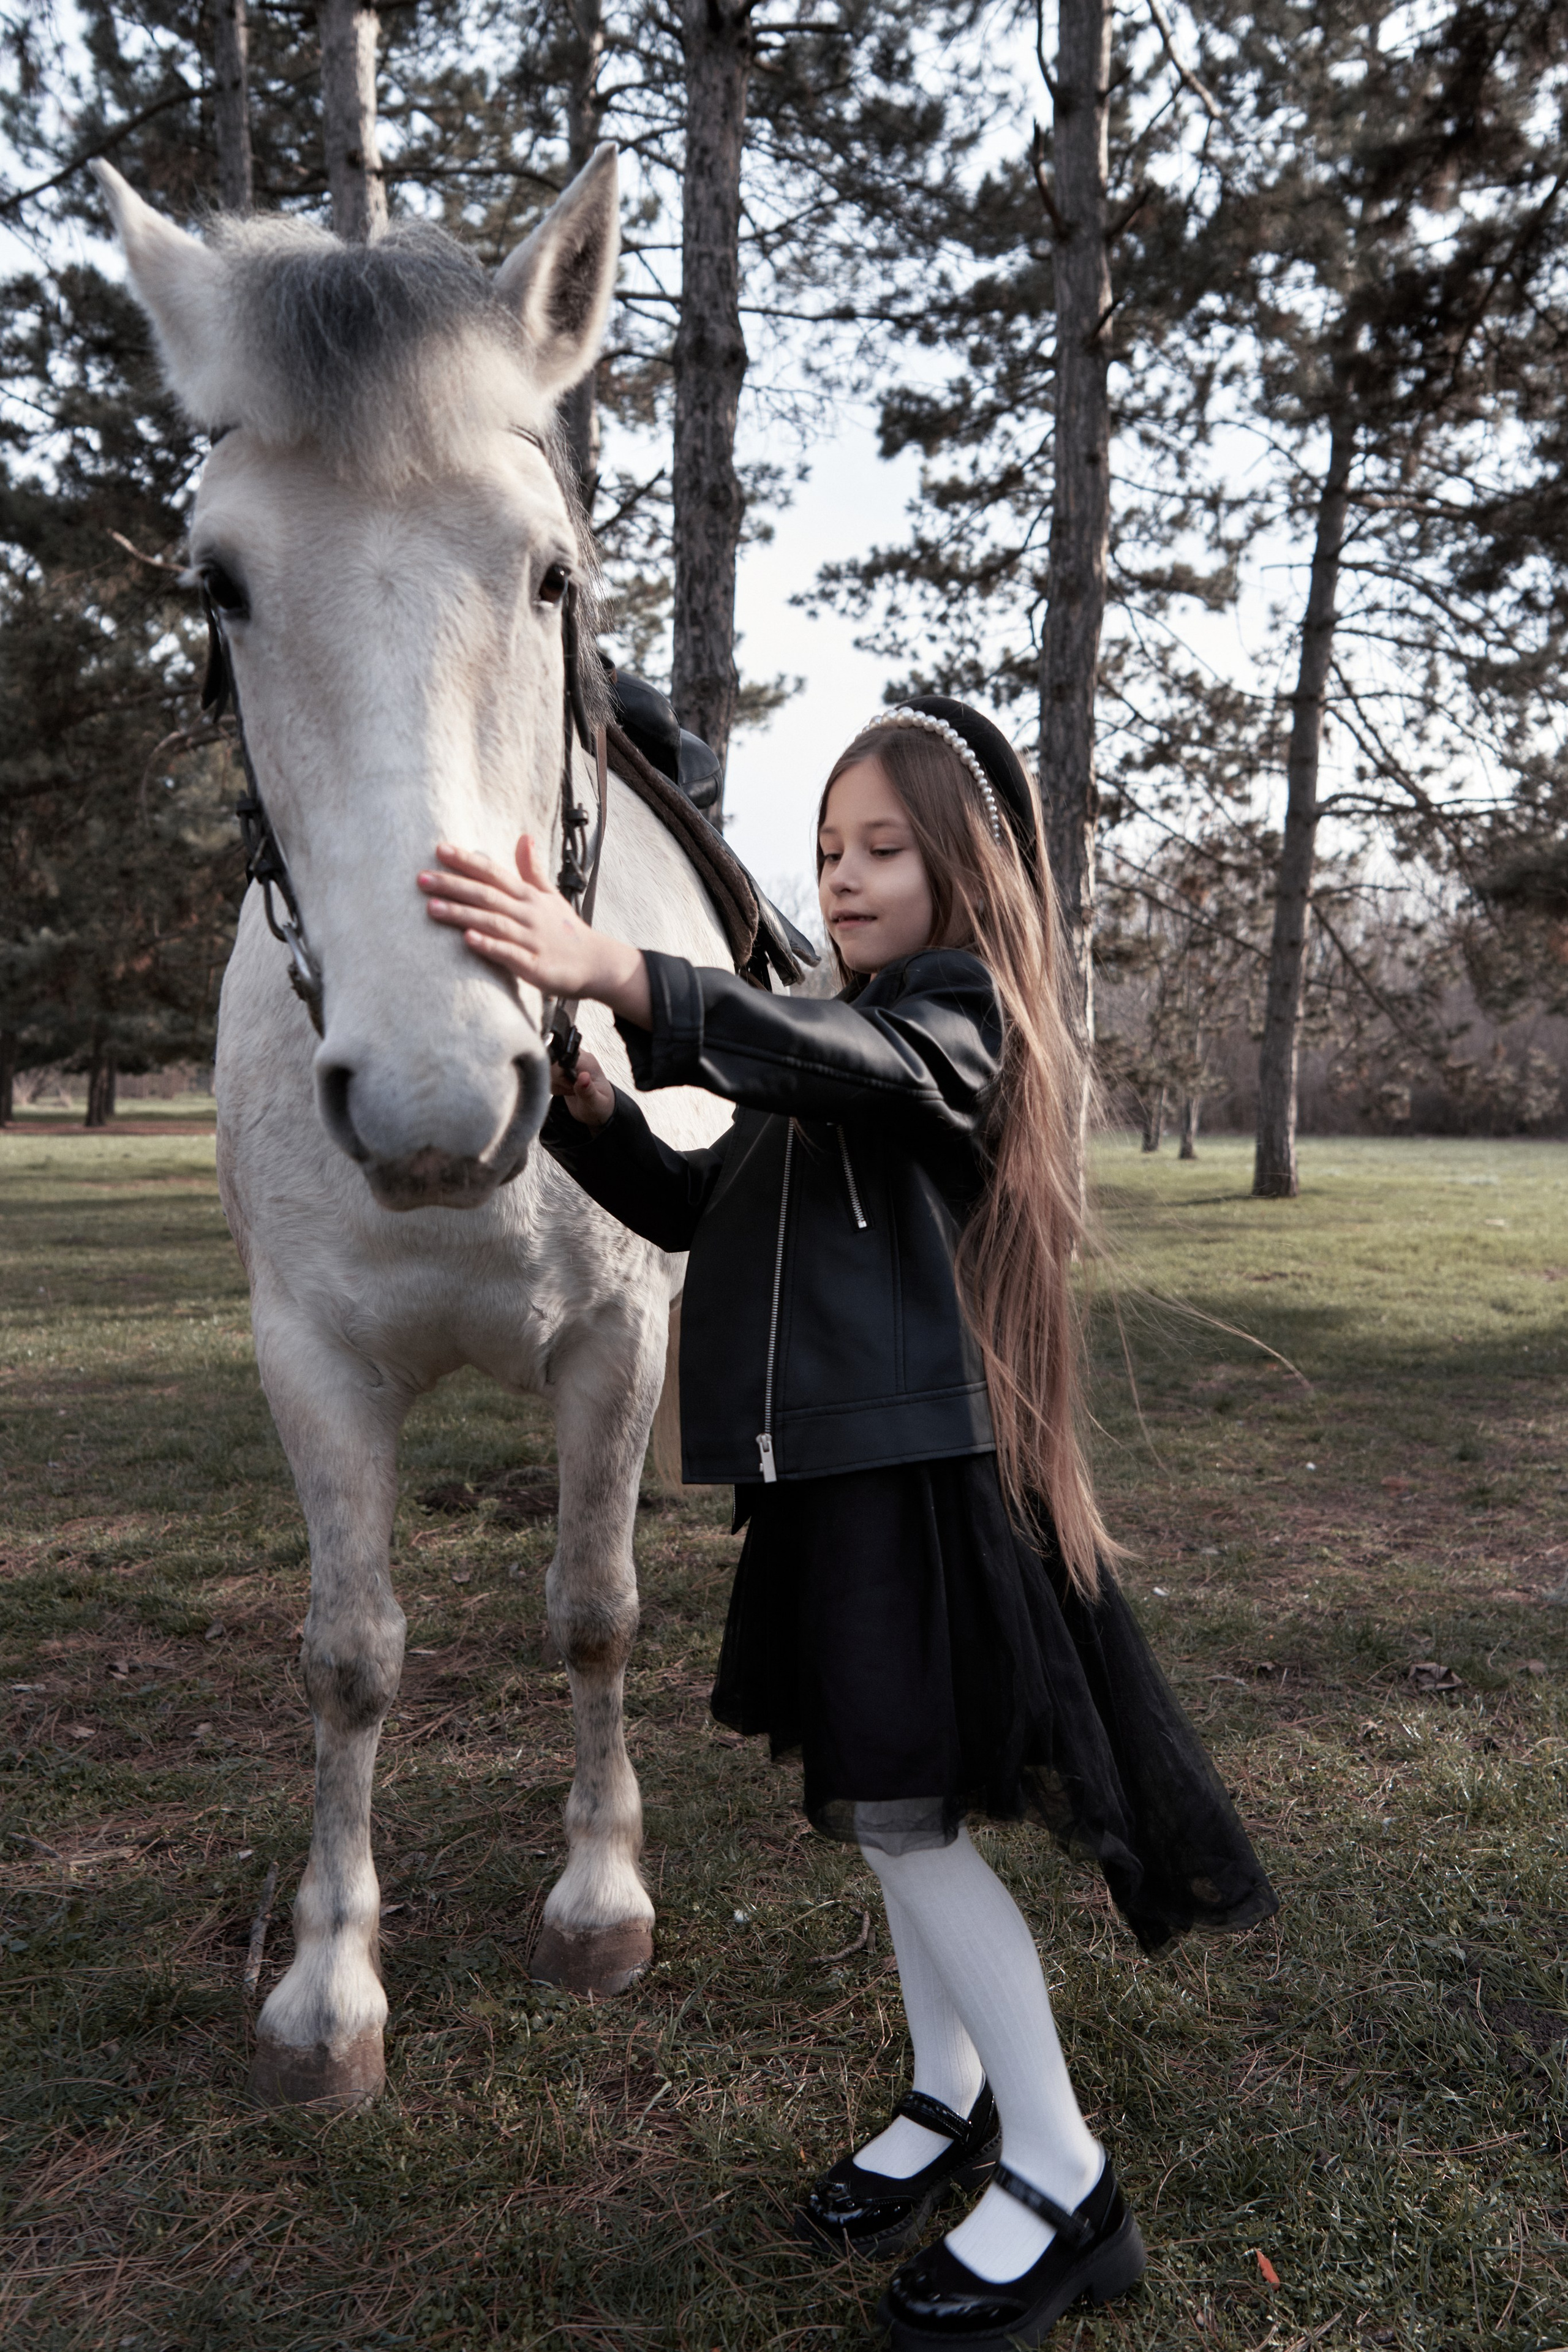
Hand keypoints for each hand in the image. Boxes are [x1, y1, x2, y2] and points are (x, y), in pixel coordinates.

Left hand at [418, 834, 650, 1024]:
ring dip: (462, 914)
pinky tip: (467, 939)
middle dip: (453, 885)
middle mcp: (528, 913)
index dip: (467, 861)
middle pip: (487, 895)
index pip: (494, 873)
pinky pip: (509, 954)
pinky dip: (489, 945)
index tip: (439, 849)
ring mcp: (531, 939)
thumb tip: (524, 836)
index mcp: (528, 896)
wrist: (597, 964)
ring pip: (493, 922)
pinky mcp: (535, 966)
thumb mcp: (550, 896)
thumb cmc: (566, 930)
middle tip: (420, 879)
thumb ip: (531, 869)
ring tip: (431, 908)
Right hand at [550, 1047, 614, 1126]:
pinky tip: (564, 1091)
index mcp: (587, 1062)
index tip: (570, 1085)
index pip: (562, 1058)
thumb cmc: (600, 1105)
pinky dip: (553, 1086)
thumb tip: (584, 1077)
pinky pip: (546, 1074)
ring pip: (546, 1068)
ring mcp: (568, 1063)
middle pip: (551, 1061)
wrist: (597, 1110)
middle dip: (556, 1080)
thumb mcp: (595, 1102)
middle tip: (571, 1089)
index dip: (560, 1073)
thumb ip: (588, 1090)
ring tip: (570, 1091)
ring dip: (554, 1084)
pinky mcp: (561, 1069)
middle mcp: (577, 1059)